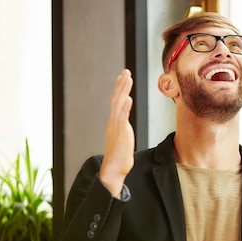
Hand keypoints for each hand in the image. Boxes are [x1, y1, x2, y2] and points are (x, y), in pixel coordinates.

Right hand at [99, 69, 134, 196]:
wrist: (113, 169)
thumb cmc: (119, 157)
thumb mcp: (123, 140)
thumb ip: (124, 132)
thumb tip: (125, 129)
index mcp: (115, 123)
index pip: (117, 102)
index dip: (120, 89)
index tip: (123, 77)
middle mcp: (113, 122)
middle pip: (117, 99)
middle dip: (121, 84)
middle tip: (125, 71)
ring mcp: (116, 126)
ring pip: (118, 104)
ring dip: (123, 90)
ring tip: (127, 78)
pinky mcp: (120, 133)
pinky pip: (122, 118)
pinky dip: (124, 107)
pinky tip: (128, 98)